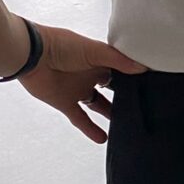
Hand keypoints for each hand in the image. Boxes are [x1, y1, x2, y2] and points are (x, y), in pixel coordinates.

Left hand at [19, 26, 146, 143]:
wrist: (32, 56)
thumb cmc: (62, 45)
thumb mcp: (95, 50)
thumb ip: (119, 61)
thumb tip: (143, 69)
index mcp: (99, 60)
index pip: (121, 71)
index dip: (134, 78)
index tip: (150, 86)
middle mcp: (90, 75)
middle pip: (112, 89)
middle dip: (125, 97)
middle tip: (142, 107)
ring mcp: (78, 90)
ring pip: (98, 105)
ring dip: (110, 114)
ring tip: (126, 125)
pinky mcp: (65, 103)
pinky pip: (80, 119)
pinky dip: (90, 129)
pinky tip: (103, 138)